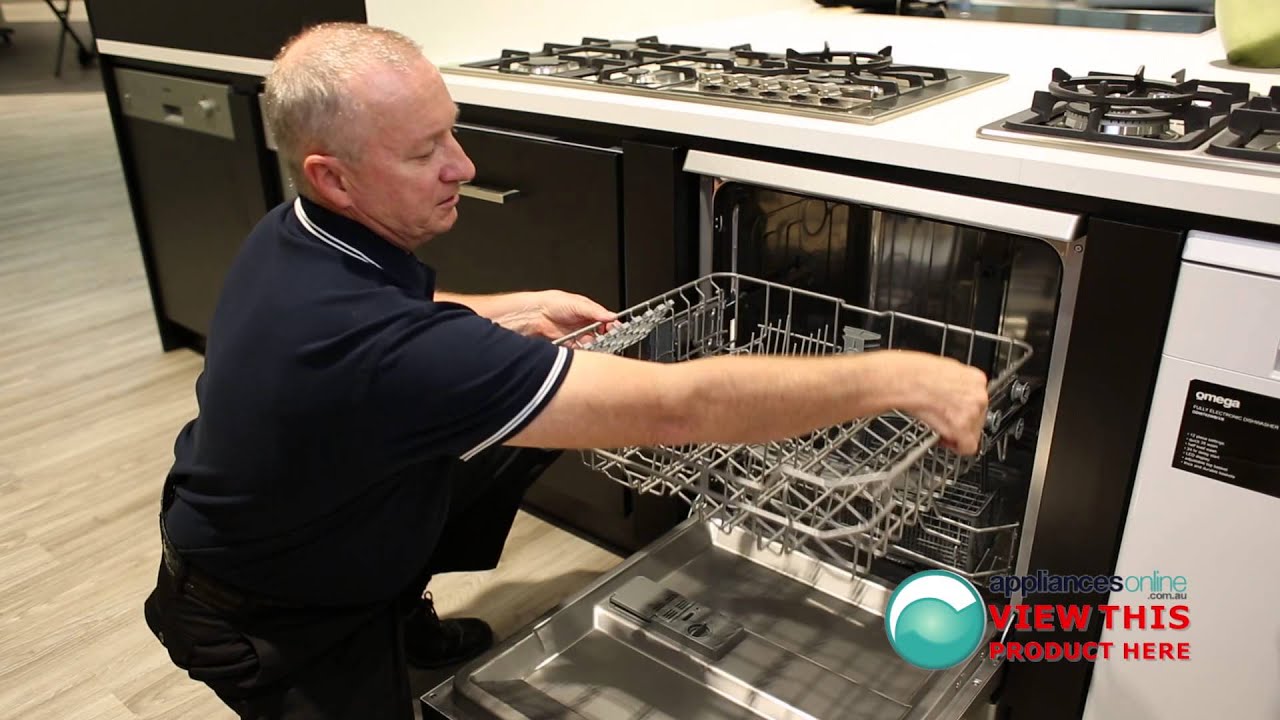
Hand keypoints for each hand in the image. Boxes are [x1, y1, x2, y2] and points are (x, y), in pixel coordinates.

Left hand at [493, 290, 616, 344]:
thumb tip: (610, 315)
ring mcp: (578, 334)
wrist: (535, 314)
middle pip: (601, 334)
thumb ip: (595, 311)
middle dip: (606, 337)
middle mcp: (585, 324)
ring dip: (595, 345)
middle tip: (607, 339)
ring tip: (595, 343)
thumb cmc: (554, 303)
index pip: (606, 321)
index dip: (612, 326)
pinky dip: (584, 351)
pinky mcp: (570, 344)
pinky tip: (584, 348)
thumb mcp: (578, 304)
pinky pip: (581, 350)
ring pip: (592, 343)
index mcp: (590, 312)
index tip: (616, 330)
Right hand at [899, 354, 989, 455]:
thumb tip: (951, 395)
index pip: (978, 401)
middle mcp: (979, 395)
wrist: (907, 380)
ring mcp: (973, 412)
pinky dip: (956, 448)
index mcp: (976, 379)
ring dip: (958, 434)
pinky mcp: (962, 428)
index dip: (964, 410)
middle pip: (978, 418)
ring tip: (939, 428)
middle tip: (944, 423)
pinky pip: (967, 446)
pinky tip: (943, 440)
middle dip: (962, 423)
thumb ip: (955, 387)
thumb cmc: (915, 374)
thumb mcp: (943, 372)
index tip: (954, 412)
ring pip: (974, 433)